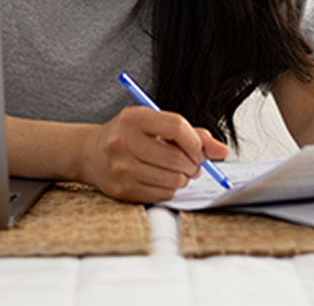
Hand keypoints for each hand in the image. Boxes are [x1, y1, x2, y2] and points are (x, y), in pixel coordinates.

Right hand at [77, 106, 229, 202]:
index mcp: (134, 118)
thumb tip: (221, 151)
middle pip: (177, 158)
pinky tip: (161, 180)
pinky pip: (163, 195)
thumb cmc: (131, 136)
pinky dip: (170, 190)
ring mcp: (121, 168)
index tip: (200, 151)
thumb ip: (192, 134)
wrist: (92, 153)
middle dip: (193, 165)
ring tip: (175, 171)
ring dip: (182, 178)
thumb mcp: (156, 125)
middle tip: (191, 164)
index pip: (176, 127)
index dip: (195, 142)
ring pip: (174, 180)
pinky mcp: (122, 190)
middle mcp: (124, 142)